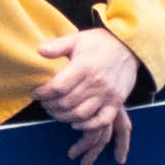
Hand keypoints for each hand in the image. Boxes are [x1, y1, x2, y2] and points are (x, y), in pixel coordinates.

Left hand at [35, 27, 141, 157]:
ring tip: (55, 112)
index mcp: (83, 67)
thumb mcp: (78, 39)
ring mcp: (107, 94)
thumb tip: (39, 51)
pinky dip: (87, 126)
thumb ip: (58, 45)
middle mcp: (95, 83)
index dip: (43, 93)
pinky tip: (75, 123)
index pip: (57, 87)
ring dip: (63, 117)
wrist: (128, 47)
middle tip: (44, 103)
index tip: (36, 93)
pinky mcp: (116, 102)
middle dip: (50, 106)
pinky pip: (101, 121)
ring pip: (80, 114)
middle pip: (66, 103)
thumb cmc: (100, 43)